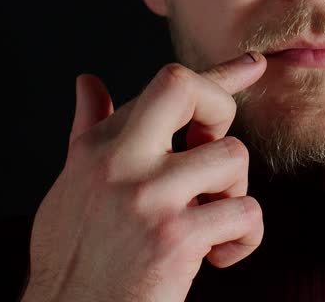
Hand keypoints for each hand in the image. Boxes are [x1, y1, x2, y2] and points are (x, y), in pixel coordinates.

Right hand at [21, 53, 267, 301]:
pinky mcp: (175, 237)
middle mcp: (118, 161)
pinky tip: (217, 258)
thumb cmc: (72, 259)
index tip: (253, 64)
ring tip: (209, 222)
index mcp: (97, 147)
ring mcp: (148, 196)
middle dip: (219, 109)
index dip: (214, 72)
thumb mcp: (71, 187)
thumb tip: (89, 83)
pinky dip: (243, 238)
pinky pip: (245, 213)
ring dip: (234, 193)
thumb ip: (87, 131)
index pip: (160, 89)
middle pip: (184, 88)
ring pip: (231, 156)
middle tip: (215, 155)